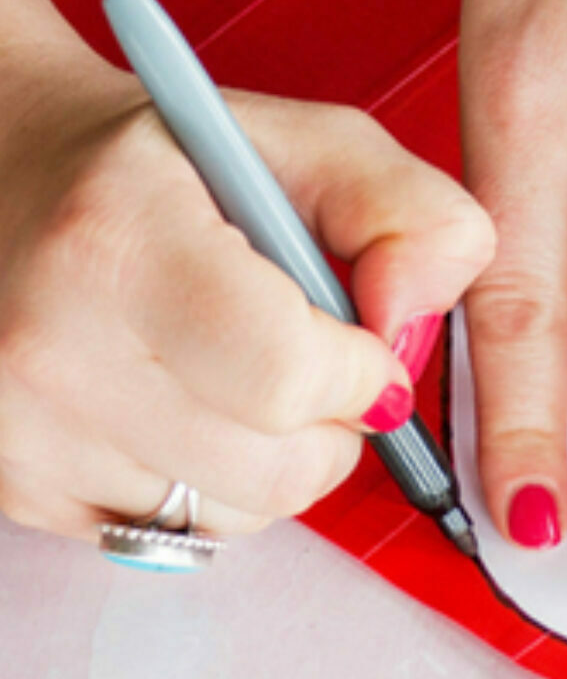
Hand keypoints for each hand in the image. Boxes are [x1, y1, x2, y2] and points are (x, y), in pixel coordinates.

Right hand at [0, 54, 493, 539]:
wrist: (6, 176)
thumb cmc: (166, 162)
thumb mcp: (308, 145)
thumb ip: (408, 215)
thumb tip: (414, 324)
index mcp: (119, 241)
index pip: (287, 379)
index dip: (361, 375)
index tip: (366, 346)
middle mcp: (49, 349)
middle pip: (278, 472)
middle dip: (335, 426)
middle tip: (310, 361)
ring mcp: (21, 433)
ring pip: (235, 517)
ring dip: (275, 460)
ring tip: (235, 374)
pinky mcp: (14, 490)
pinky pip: (175, 534)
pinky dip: (208, 484)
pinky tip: (178, 405)